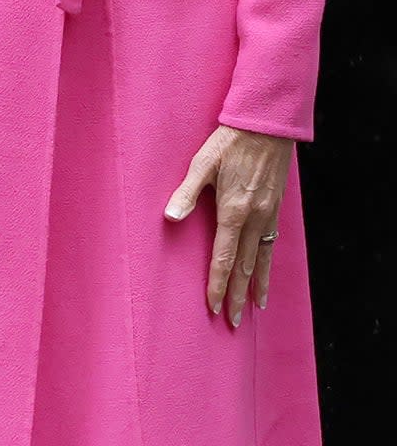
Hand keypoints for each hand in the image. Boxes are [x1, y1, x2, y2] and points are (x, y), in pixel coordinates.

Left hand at [164, 126, 292, 325]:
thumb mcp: (202, 163)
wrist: (266, 124)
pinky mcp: (275, 208)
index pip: (223, 258)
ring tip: (255, 308)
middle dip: (237, 296)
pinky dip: (268, 264)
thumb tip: (170, 217)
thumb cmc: (230, 141)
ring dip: (256, 286)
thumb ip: (186, 193)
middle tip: (233, 322)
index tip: (213, 307)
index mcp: (232, 211)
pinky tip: (265, 275)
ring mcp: (267, 214)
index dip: (217, 285)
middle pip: (244, 267)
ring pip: (261, 259)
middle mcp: (252, 218)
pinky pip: (271, 243)